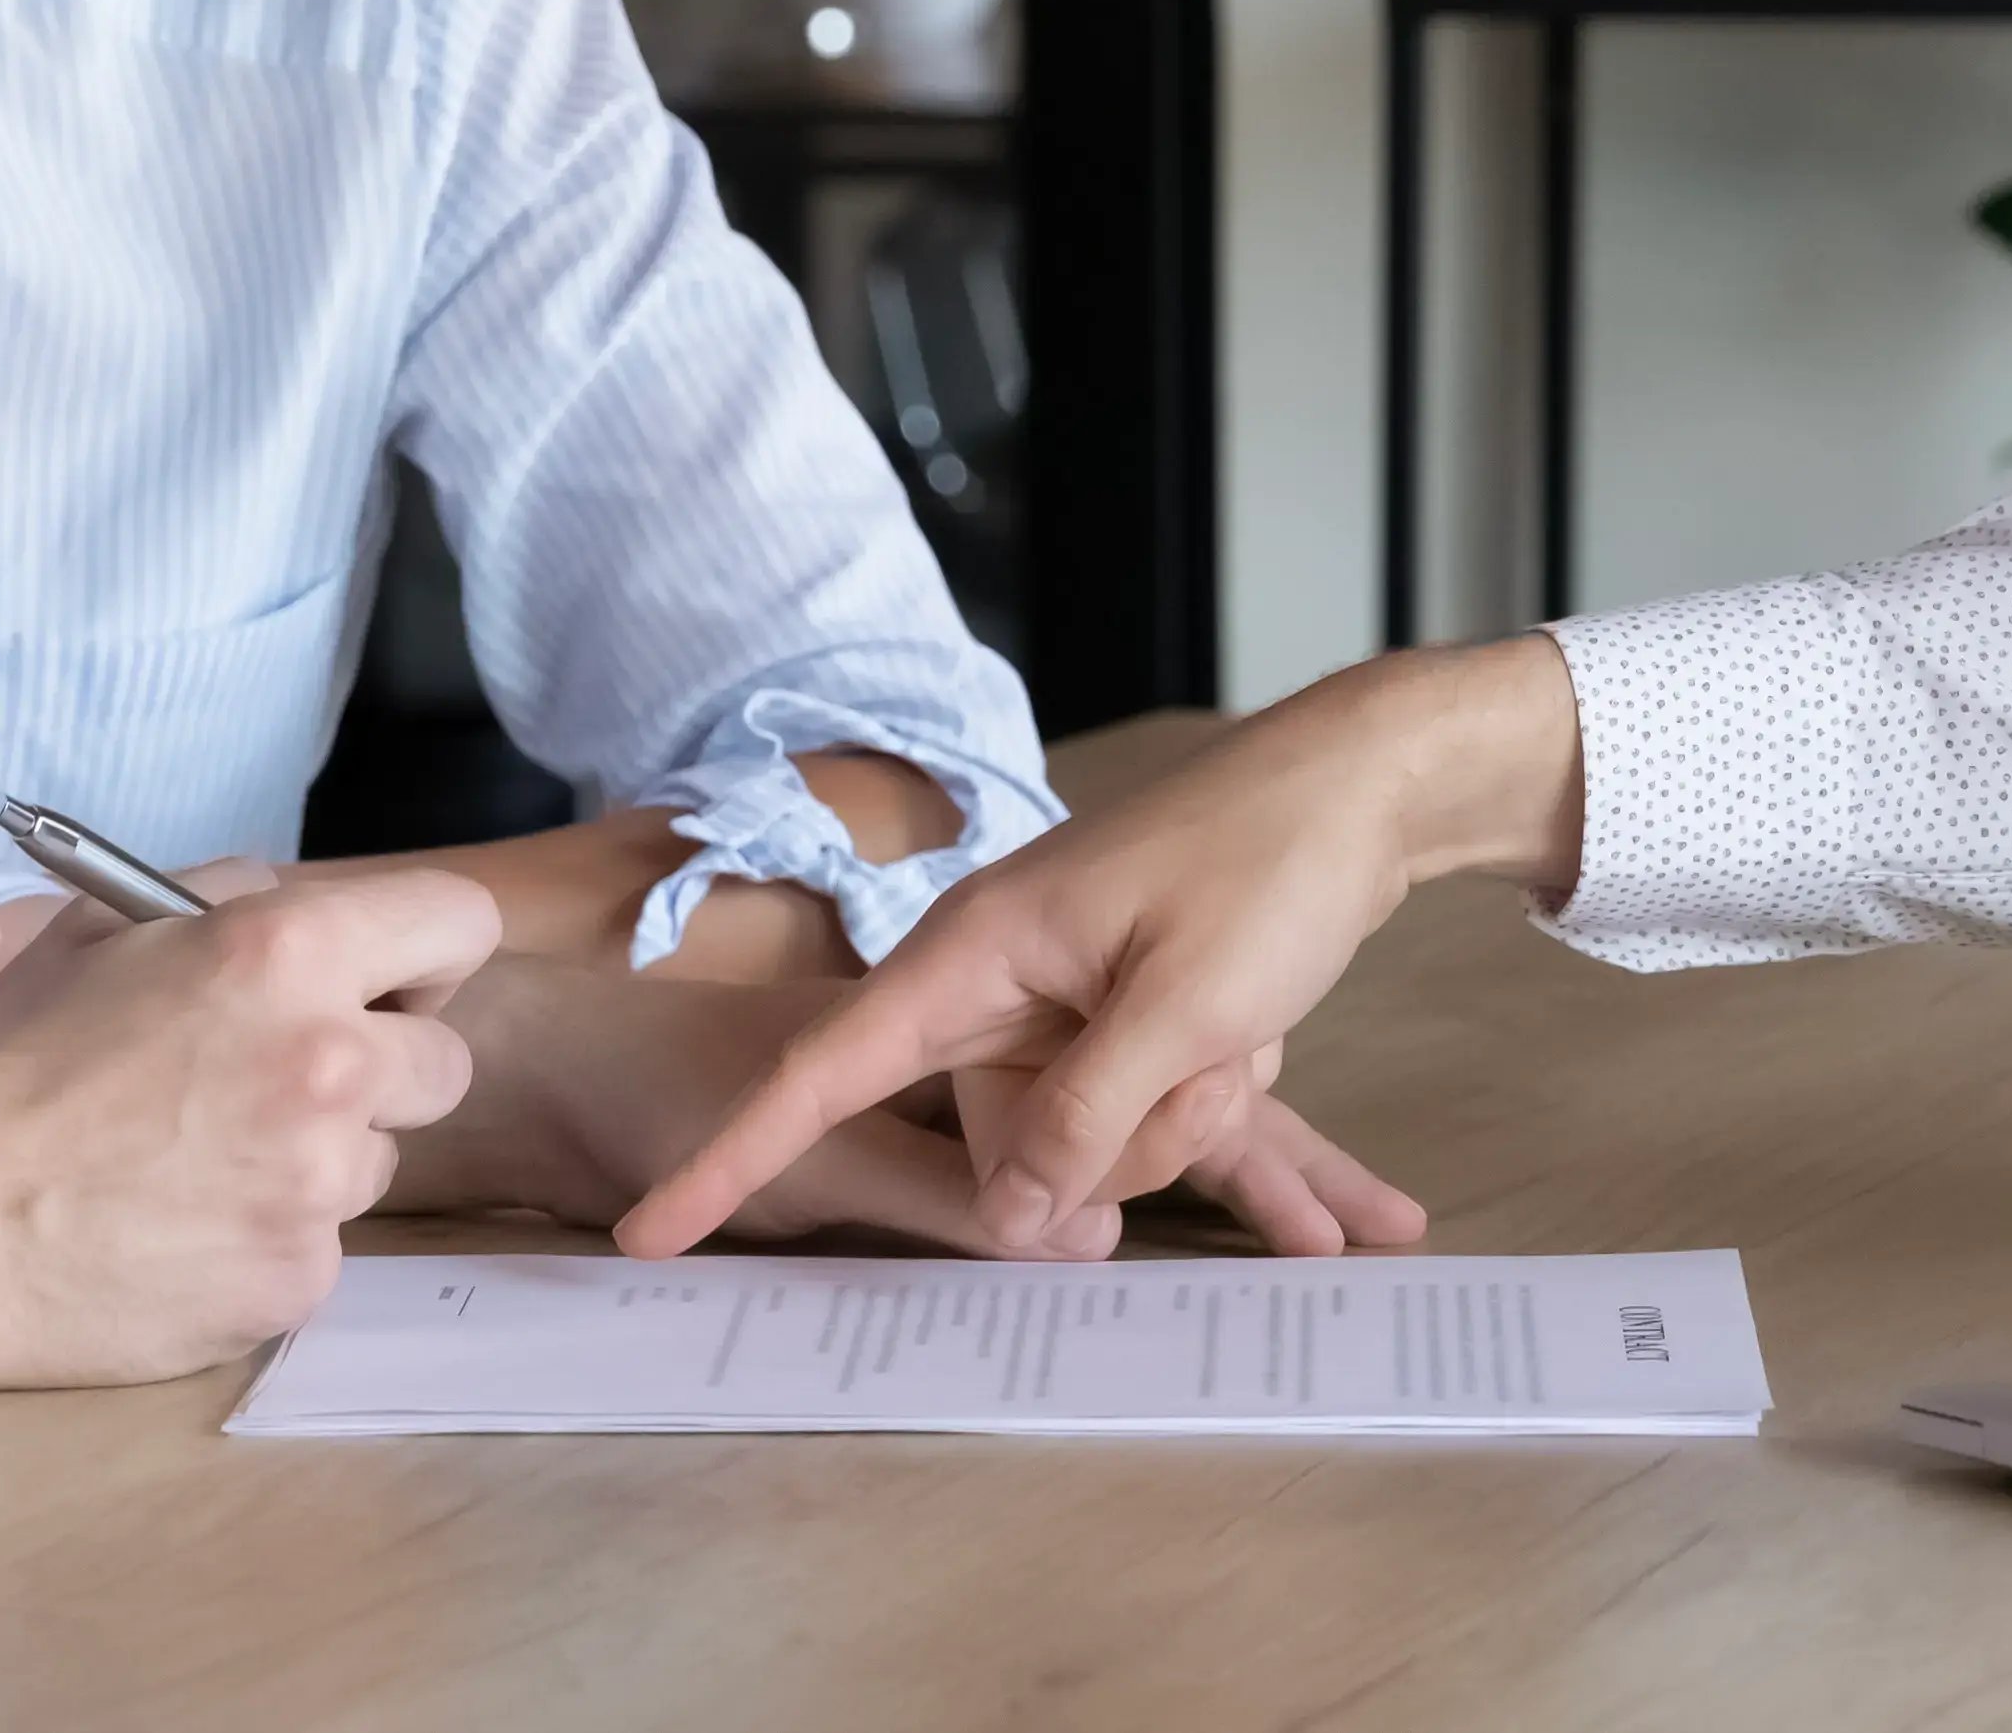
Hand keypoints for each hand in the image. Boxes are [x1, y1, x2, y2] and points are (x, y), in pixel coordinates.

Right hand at [0, 860, 497, 1391]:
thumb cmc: (2, 1065)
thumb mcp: (103, 928)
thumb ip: (228, 897)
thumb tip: (302, 905)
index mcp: (287, 953)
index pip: (461, 923)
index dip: (423, 954)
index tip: (388, 984)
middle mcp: (328, 1063)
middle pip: (443, 1063)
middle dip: (379, 1068)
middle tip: (276, 1083)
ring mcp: (317, 1184)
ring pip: (376, 1160)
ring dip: (313, 1160)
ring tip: (192, 1164)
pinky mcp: (295, 1280)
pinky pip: (318, 1244)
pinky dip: (265, 1239)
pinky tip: (178, 1231)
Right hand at [413, 960, 1433, 1257]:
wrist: (1363, 781)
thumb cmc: (1264, 866)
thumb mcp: (1178, 1009)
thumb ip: (1085, 1117)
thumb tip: (1020, 1221)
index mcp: (978, 956)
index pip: (825, 1072)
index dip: (735, 1155)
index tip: (649, 1231)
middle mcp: (1007, 984)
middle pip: (1006, 1142)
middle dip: (1126, 1144)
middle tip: (1213, 1062)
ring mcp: (1071, 1004)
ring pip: (1095, 1142)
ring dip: (1198, 1122)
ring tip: (1256, 1035)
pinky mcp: (1131, 1020)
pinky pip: (1158, 1115)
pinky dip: (1241, 1138)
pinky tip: (1347, 1217)